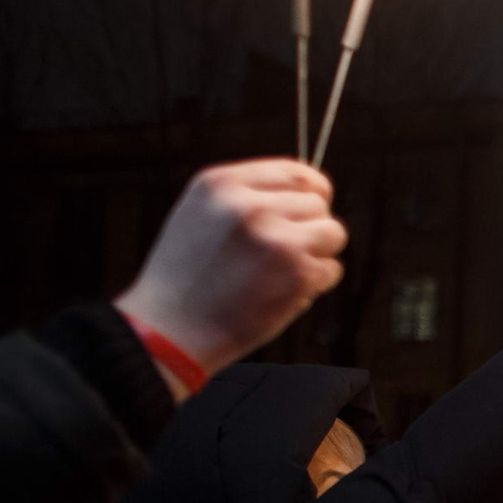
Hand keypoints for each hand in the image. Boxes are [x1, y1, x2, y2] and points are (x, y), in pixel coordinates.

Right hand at [113, 160, 346, 393]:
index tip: (311, 209)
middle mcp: (250, 205)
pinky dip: (315, 285)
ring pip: (333, 233)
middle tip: (283, 255)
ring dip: (318, 255)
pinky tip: (280, 295)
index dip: (312, 192)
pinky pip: (331, 270)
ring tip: (281, 273)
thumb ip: (248, 197)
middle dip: (310, 228)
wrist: (170, 330)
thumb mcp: (201, 215)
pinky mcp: (297, 274)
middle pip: (318, 203)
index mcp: (222, 184)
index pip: (295, 171)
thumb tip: (311, 190)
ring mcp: (277, 239)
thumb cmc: (186, 278)